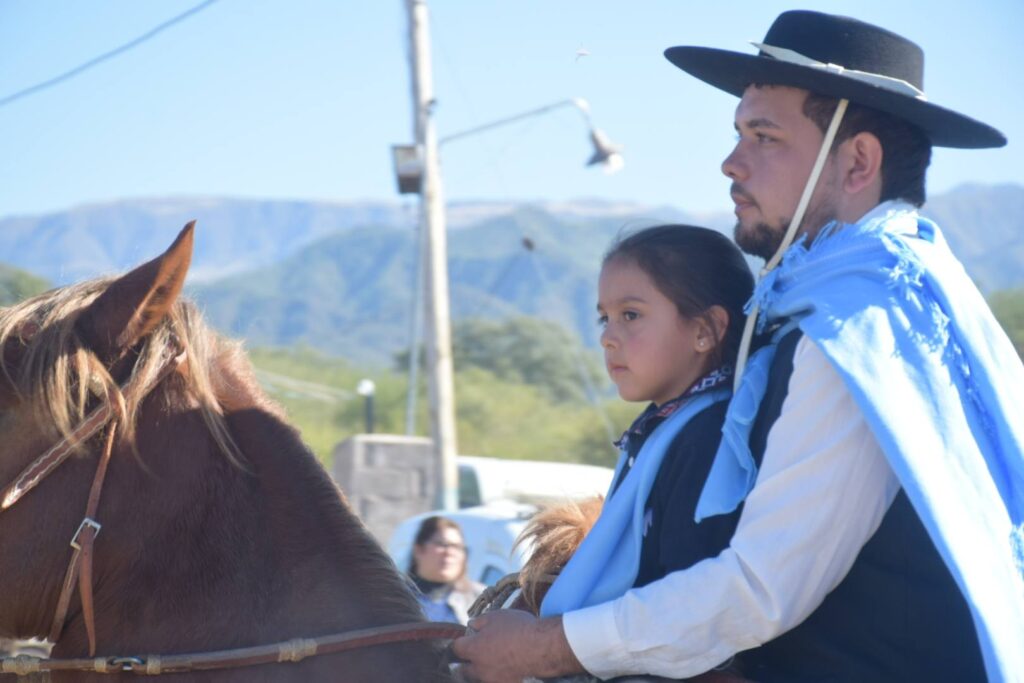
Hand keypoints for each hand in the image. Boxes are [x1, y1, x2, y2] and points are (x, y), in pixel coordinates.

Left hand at [452, 610, 581, 682]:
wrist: (542, 649)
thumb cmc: (519, 629)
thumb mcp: (497, 616)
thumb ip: (479, 622)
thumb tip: (471, 625)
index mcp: (474, 649)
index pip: (456, 648)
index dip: (460, 643)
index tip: (465, 640)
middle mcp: (479, 668)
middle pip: (462, 671)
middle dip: (464, 666)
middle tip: (471, 659)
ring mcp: (492, 680)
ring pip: (478, 679)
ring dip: (480, 673)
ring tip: (489, 665)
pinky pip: (495, 682)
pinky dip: (496, 678)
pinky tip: (504, 671)